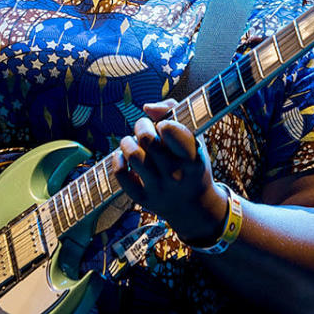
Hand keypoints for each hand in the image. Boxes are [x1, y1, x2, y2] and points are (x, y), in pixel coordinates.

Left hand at [114, 99, 228, 244]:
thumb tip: (147, 107)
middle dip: (141, 126)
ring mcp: (159, 189)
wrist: (194, 206)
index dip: (163, 123)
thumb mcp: (195, 138)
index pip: (170, 130)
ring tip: (133, 141)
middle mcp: (176, 175)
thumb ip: (174, 112)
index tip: (164, 126)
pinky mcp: (143, 199)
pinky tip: (124, 156)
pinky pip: (121, 175)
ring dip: (127, 142)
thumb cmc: (191, 162)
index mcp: (193, 159)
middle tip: (145, 128)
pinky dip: (118, 160)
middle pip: (146, 139)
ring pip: (132, 155)